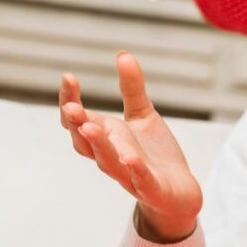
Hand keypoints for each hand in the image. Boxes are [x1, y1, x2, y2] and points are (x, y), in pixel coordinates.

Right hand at [58, 52, 201, 241]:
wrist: (178, 192)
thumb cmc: (153, 153)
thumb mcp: (143, 115)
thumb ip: (132, 89)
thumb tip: (122, 55)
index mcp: (106, 138)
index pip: (78, 120)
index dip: (69, 101)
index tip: (68, 77)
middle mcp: (110, 156)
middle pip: (85, 143)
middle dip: (77, 124)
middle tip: (71, 106)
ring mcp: (128, 175)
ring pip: (107, 162)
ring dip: (98, 145)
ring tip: (91, 126)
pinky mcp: (151, 189)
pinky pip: (140, 180)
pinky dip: (134, 171)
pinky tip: (131, 159)